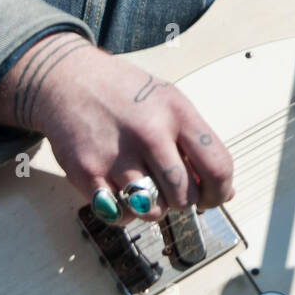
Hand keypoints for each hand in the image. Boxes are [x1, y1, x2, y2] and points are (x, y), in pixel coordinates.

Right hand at [0, 32, 233, 222]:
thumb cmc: (124, 93)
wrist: (68, 80)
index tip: (212, 198)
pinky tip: (121, 191)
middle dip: (184, 201)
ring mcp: (116, 154)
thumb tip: (226, 192)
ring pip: (152, 211)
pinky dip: (123, 212)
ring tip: (144, 186)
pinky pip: (118, 215)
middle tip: (173, 191)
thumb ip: (196, 144)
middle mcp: (149, 132)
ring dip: (152, 207)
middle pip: (185, 196)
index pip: (217, 166)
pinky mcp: (87, 172)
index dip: (219, 192)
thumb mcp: (169, 102)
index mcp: (177, 112)